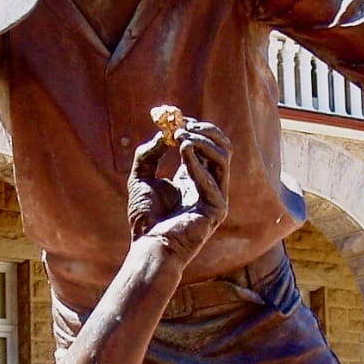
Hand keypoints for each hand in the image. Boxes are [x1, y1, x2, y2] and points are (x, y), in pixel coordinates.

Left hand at [127, 119, 230, 263]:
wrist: (148, 244)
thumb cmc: (145, 216)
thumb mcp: (140, 177)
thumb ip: (149, 154)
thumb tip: (162, 135)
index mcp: (195, 176)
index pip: (208, 145)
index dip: (196, 128)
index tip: (177, 119)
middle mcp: (209, 184)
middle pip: (223, 148)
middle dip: (205, 132)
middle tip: (183, 125)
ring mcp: (217, 197)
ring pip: (223, 159)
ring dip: (202, 142)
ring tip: (181, 137)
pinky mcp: (217, 209)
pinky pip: (214, 181)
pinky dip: (198, 163)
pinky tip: (183, 151)